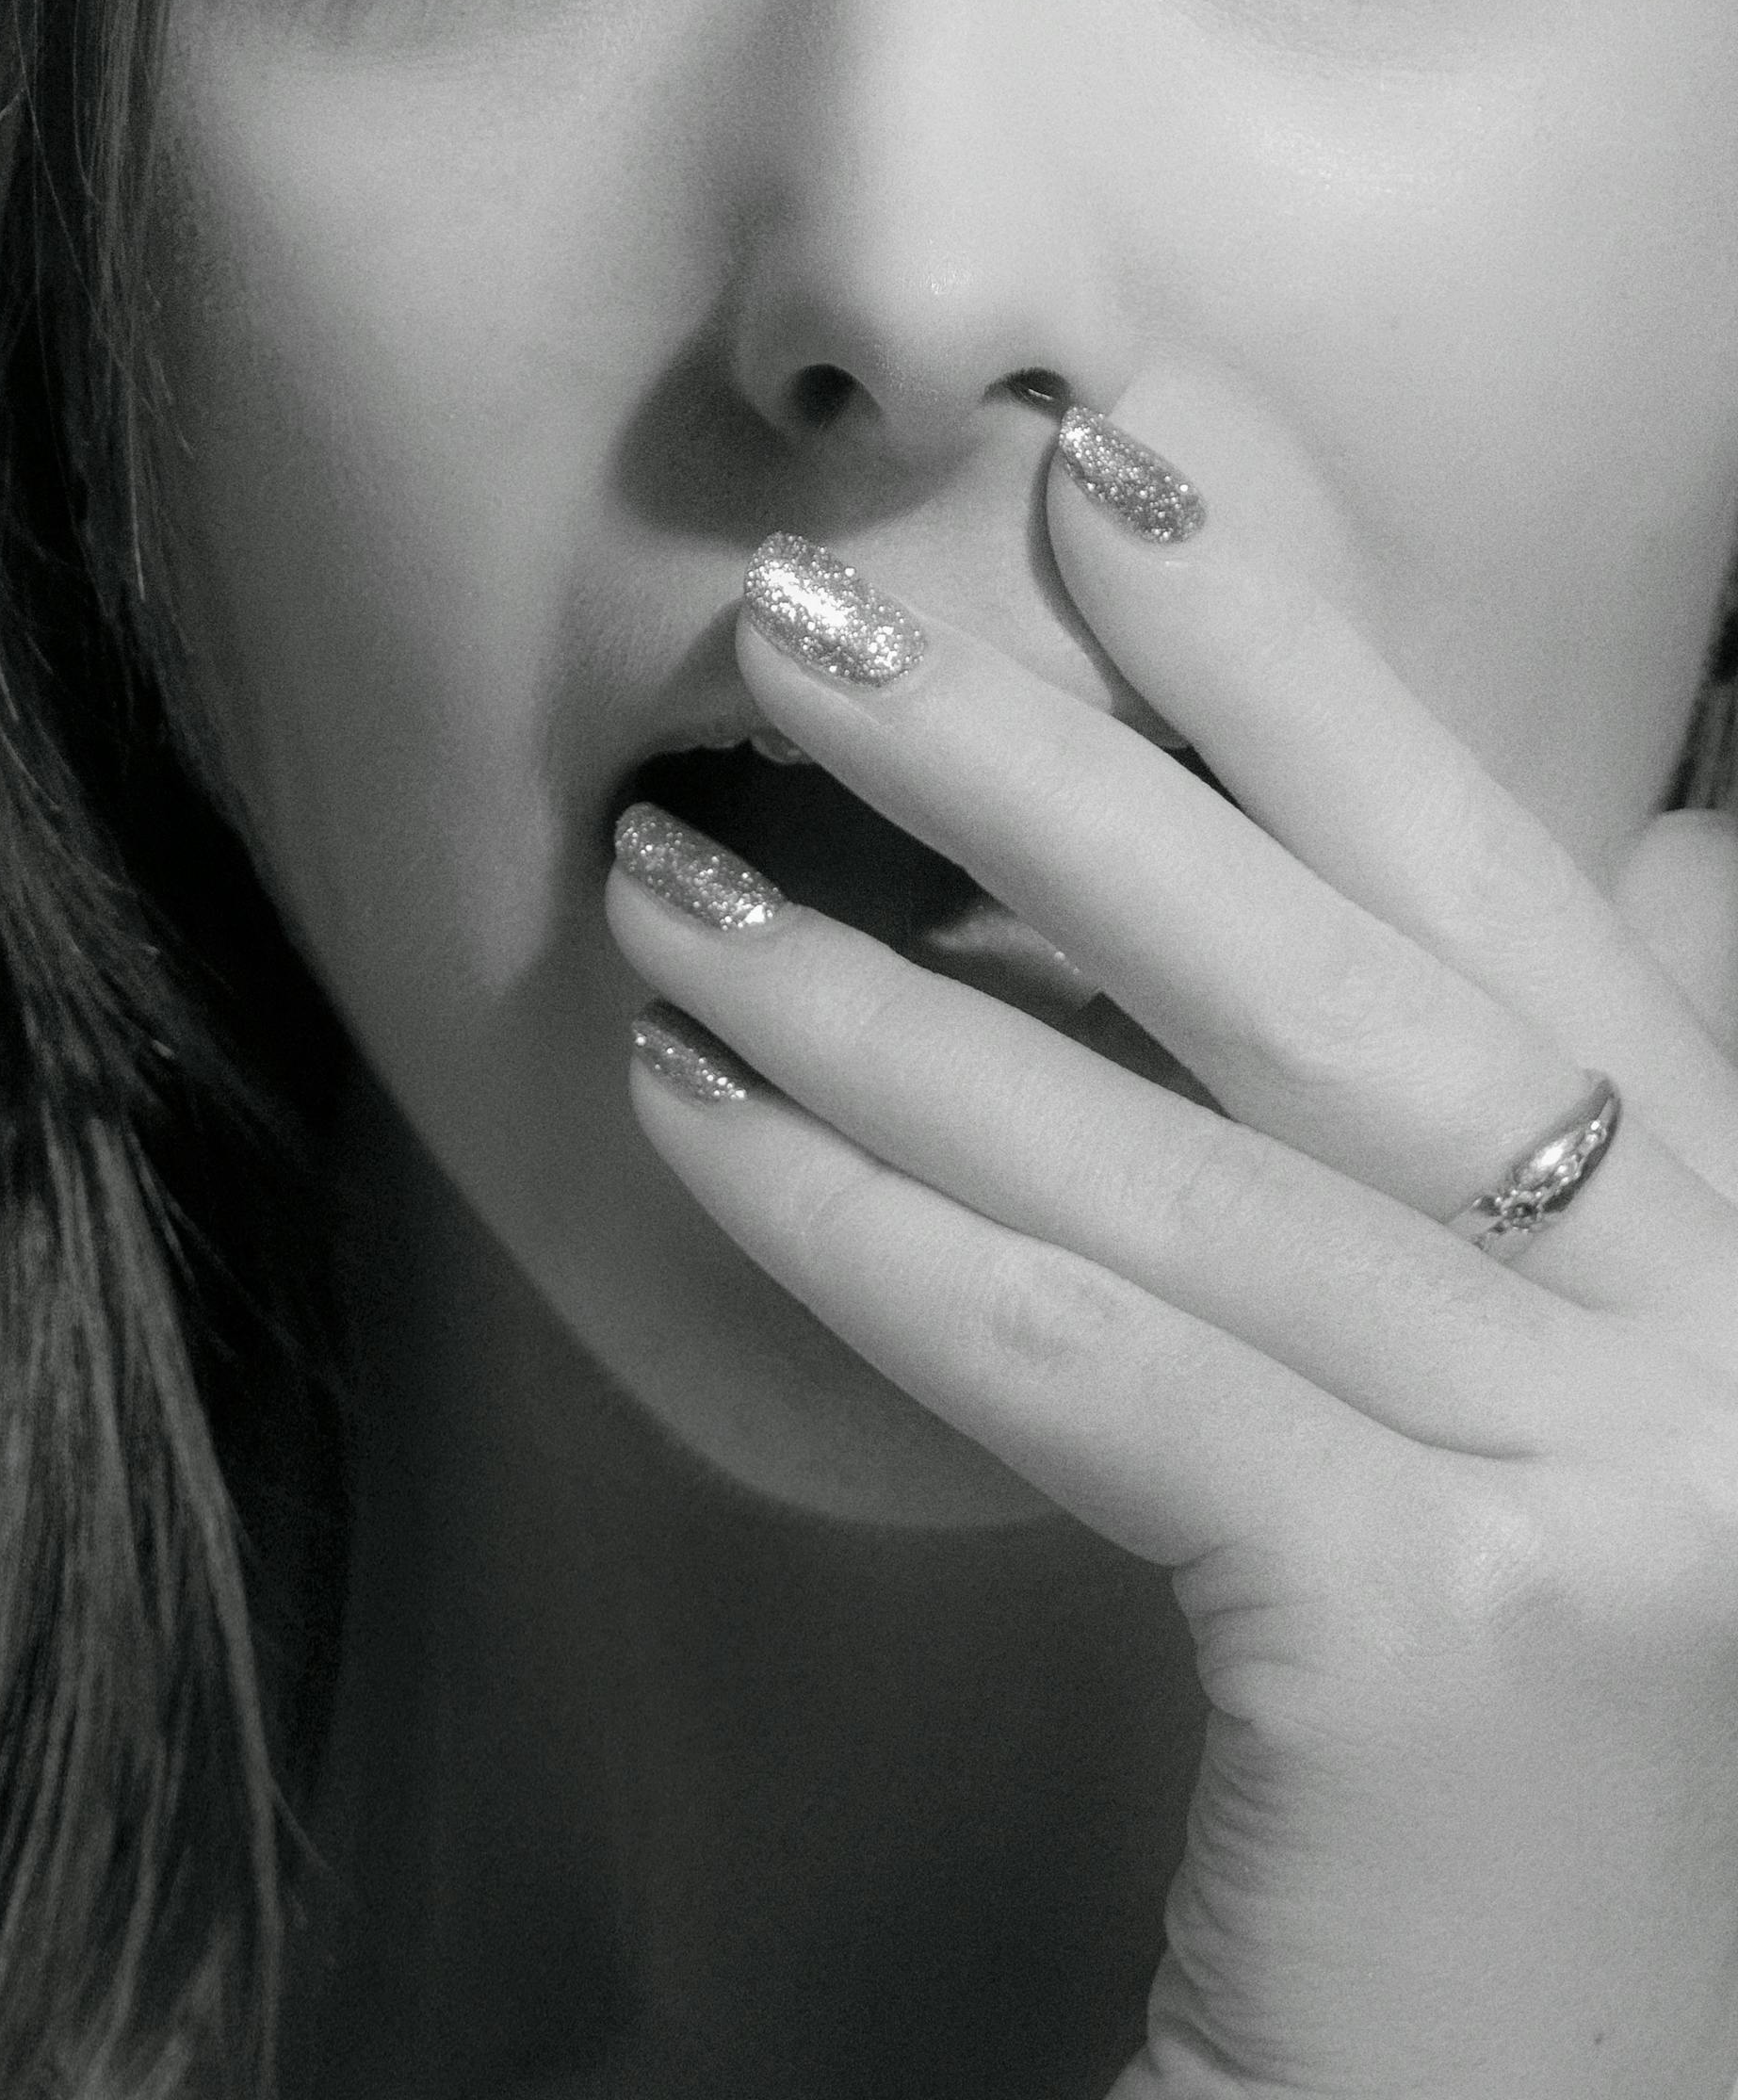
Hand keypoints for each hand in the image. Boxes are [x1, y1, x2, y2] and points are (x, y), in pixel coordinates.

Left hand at [604, 399, 1737, 2099]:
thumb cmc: (1487, 1816)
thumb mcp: (1523, 1445)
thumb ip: (1479, 1204)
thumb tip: (1389, 936)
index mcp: (1729, 1255)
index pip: (1496, 886)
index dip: (1302, 668)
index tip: (1113, 479)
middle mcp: (1735, 1331)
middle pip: (1338, 976)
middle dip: (1054, 768)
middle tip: (805, 630)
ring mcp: (1642, 1480)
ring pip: (1196, 1159)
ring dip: (887, 997)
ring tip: (665, 887)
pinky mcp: (1480, 1641)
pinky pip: (1116, 1368)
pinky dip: (883, 1232)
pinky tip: (700, 1125)